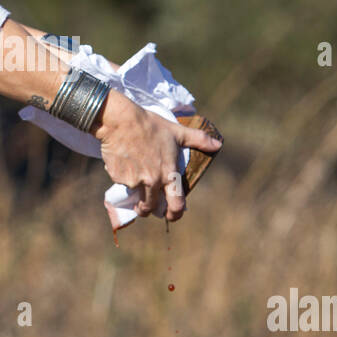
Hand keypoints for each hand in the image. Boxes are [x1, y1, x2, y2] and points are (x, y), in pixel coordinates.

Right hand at [92, 90, 222, 221]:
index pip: (176, 204)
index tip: (171, 215)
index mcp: (168, 174)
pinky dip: (123, 177)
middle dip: (150, 210)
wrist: (120, 121)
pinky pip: (122, 182)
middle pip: (151, 207)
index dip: (175, 214)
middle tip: (148, 207)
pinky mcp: (117, 177)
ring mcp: (133, 181)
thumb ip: (198, 140)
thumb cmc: (150, 125)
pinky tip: (123, 164)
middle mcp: (151, 182)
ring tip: (135, 188)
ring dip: (136, 198)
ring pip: (136, 197)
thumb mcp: (176, 131)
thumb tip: (218, 145)